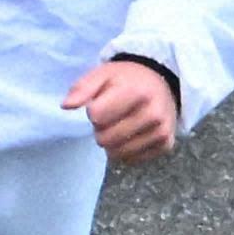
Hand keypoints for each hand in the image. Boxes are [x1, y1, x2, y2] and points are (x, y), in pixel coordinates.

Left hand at [71, 52, 190, 161]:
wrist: (162, 83)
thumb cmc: (126, 80)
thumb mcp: (102, 75)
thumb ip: (82, 88)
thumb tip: (66, 106)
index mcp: (136, 92)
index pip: (96, 116)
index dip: (93, 112)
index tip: (102, 103)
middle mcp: (153, 114)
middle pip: (105, 138)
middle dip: (101, 129)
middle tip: (111, 116)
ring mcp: (161, 131)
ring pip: (117, 153)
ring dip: (112, 142)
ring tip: (120, 124)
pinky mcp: (166, 144)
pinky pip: (133, 159)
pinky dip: (126, 150)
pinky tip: (130, 135)